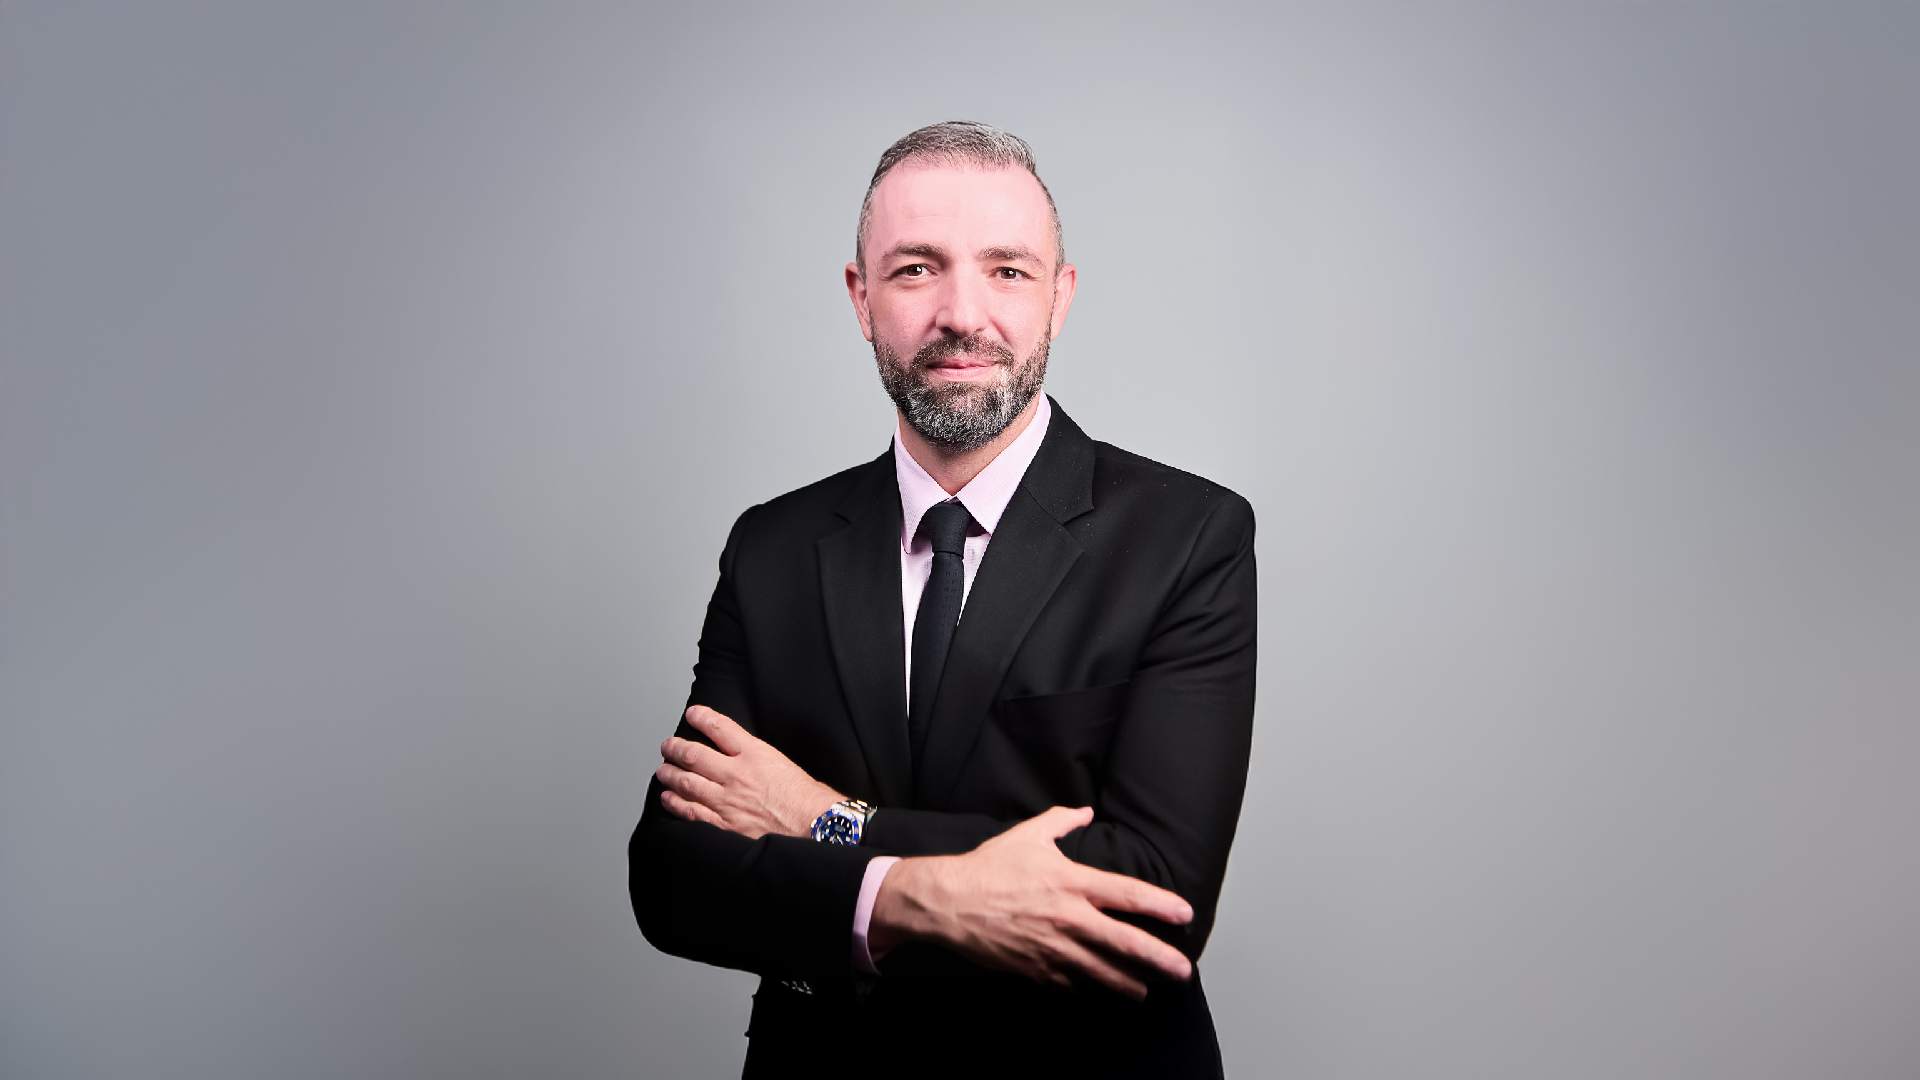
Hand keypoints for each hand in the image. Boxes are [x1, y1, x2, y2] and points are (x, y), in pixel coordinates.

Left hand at [654, 705, 844, 839]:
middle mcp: (736, 774)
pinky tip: (668, 798)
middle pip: (694, 755)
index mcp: (754, 754)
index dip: (702, 718)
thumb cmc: (807, 797)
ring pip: (687, 782)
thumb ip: (758, 756)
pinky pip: (692, 811)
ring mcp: (727, 800)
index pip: (720, 727)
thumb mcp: (783, 762)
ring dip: (670, 774)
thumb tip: (740, 754)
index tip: (693, 714)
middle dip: (676, 748)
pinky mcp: (725, 824)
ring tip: (663, 770)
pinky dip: (676, 803)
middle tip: (668, 746)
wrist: (815, 825)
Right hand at [870, 805, 1193, 999]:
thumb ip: (1061, 820)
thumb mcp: (1027, 835)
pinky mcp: (1035, 970)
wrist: (949, 902)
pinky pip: (1070, 984)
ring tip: (1147, 991)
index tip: (1185, 915)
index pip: (1127, 895)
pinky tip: (1100, 994)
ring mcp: (1054, 949)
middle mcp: (1069, 918)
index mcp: (1072, 882)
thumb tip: (1085, 811)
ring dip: (1129, 984)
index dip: (1160, 905)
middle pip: (1126, 943)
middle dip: (1159, 958)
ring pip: (1102, 972)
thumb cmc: (988, 867)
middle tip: (1183, 970)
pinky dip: (1087, 990)